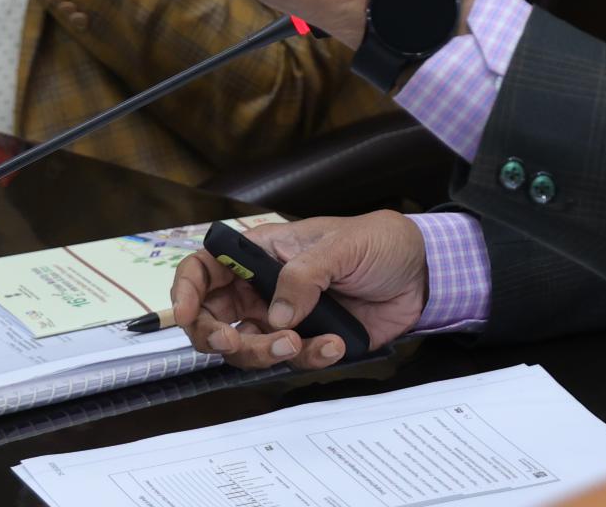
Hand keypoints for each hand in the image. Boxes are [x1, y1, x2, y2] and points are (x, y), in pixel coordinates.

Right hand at [168, 214, 429, 367]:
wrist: (423, 273)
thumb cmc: (380, 242)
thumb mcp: (343, 245)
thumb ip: (305, 274)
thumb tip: (277, 314)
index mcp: (262, 253)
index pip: (204, 269)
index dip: (184, 292)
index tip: (182, 317)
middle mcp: (263, 288)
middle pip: (213, 320)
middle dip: (218, 337)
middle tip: (238, 341)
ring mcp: (284, 318)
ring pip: (247, 348)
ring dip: (265, 353)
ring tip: (300, 343)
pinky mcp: (308, 342)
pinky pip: (291, 362)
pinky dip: (310, 358)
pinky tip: (335, 344)